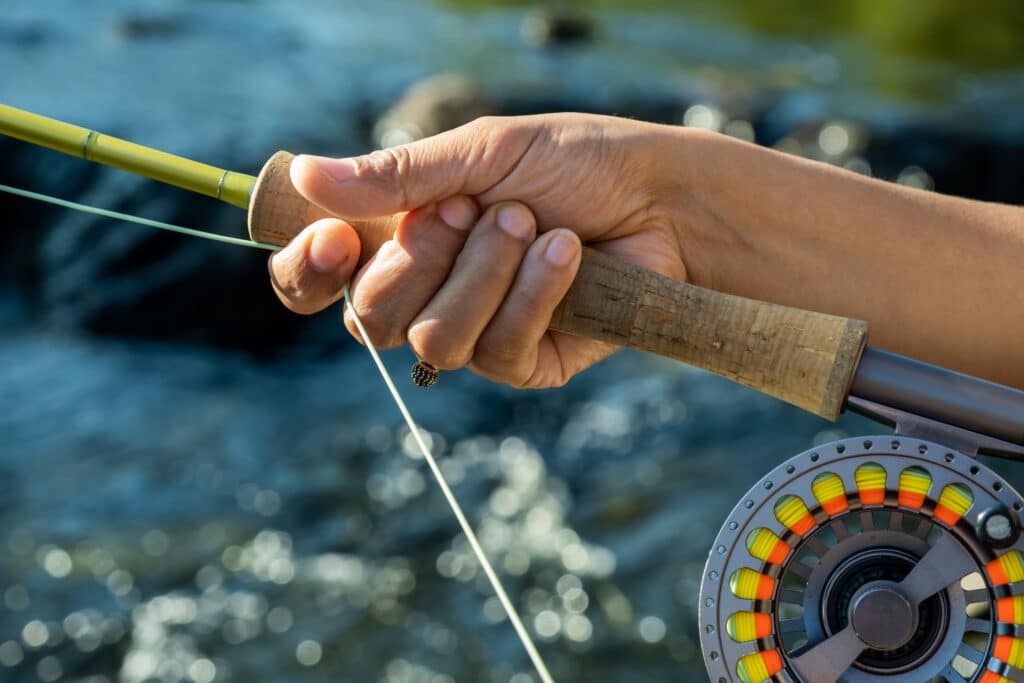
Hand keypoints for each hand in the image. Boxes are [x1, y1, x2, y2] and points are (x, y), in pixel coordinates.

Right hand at [270, 113, 694, 387]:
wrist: (662, 196)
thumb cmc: (573, 163)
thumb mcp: (480, 153)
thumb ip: (396, 176)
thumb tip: (303, 175)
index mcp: (403, 238)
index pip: (320, 282)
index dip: (310, 271)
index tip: (337, 239)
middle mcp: (430, 292)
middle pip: (371, 318)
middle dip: (425, 256)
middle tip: (479, 208)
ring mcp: (477, 333)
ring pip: (435, 338)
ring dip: (485, 271)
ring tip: (531, 224)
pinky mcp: (527, 363)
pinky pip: (498, 352)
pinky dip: (533, 292)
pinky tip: (567, 254)